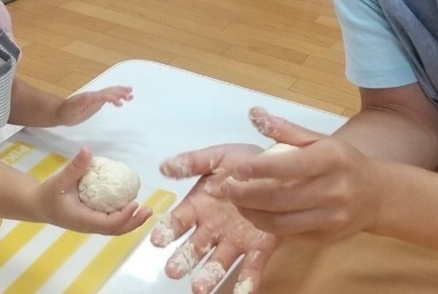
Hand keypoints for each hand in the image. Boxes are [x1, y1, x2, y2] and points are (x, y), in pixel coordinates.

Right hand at [36, 146, 152, 233]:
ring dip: (131, 221)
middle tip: (149, 210)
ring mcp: (90, 225)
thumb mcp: (59, 180)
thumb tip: (86, 149)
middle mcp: (88, 226)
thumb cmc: (48, 194)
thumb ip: (74, 167)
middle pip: (115, 230)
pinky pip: (110, 223)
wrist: (37, 205)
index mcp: (81, 219)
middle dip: (133, 222)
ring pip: (114, 229)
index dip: (123, 216)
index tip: (135, 203)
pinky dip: (123, 217)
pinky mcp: (91, 221)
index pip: (107, 224)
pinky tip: (130, 204)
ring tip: (145, 210)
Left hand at [57, 85, 132, 125]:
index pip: (104, 95)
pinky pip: (108, 98)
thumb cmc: (65, 112)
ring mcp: (95, 99)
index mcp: (90, 97)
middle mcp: (94, 96)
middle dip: (120, 92)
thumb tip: (90, 95)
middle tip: (131, 94)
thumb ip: (80, 102)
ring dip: (120, 93)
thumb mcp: (71, 109)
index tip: (121, 103)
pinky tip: (121, 101)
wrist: (60, 112)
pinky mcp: (95, 103)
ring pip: (110, 93)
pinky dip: (116, 98)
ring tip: (131, 95)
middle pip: (109, 91)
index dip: (112, 98)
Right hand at [151, 144, 279, 293]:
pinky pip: (252, 266)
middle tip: (173, 271)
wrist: (279, 166)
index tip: (158, 240)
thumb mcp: (217, 157)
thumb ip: (192, 163)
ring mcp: (236, 240)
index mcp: (199, 206)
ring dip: (208, 276)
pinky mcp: (259, 247)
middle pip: (194, 248)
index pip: (178, 222)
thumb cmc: (244, 162)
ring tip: (199, 289)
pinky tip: (242, 292)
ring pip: (219, 262)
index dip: (167, 230)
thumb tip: (163, 166)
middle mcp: (213, 228)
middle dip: (183, 259)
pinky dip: (246, 281)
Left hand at [218, 107, 382, 242]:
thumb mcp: (319, 139)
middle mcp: (334, 190)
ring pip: (282, 222)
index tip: (237, 168)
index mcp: (332, 159)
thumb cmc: (341, 161)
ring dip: (252, 213)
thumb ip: (286, 130)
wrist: (376, 195)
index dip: (261, 168)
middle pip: (282, 198)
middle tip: (226, 188)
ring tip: (235, 201)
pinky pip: (289, 234)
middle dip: (247, 195)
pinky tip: (254, 212)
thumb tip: (254, 113)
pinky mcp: (325, 237)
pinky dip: (266, 224)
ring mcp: (331, 217)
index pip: (292, 165)